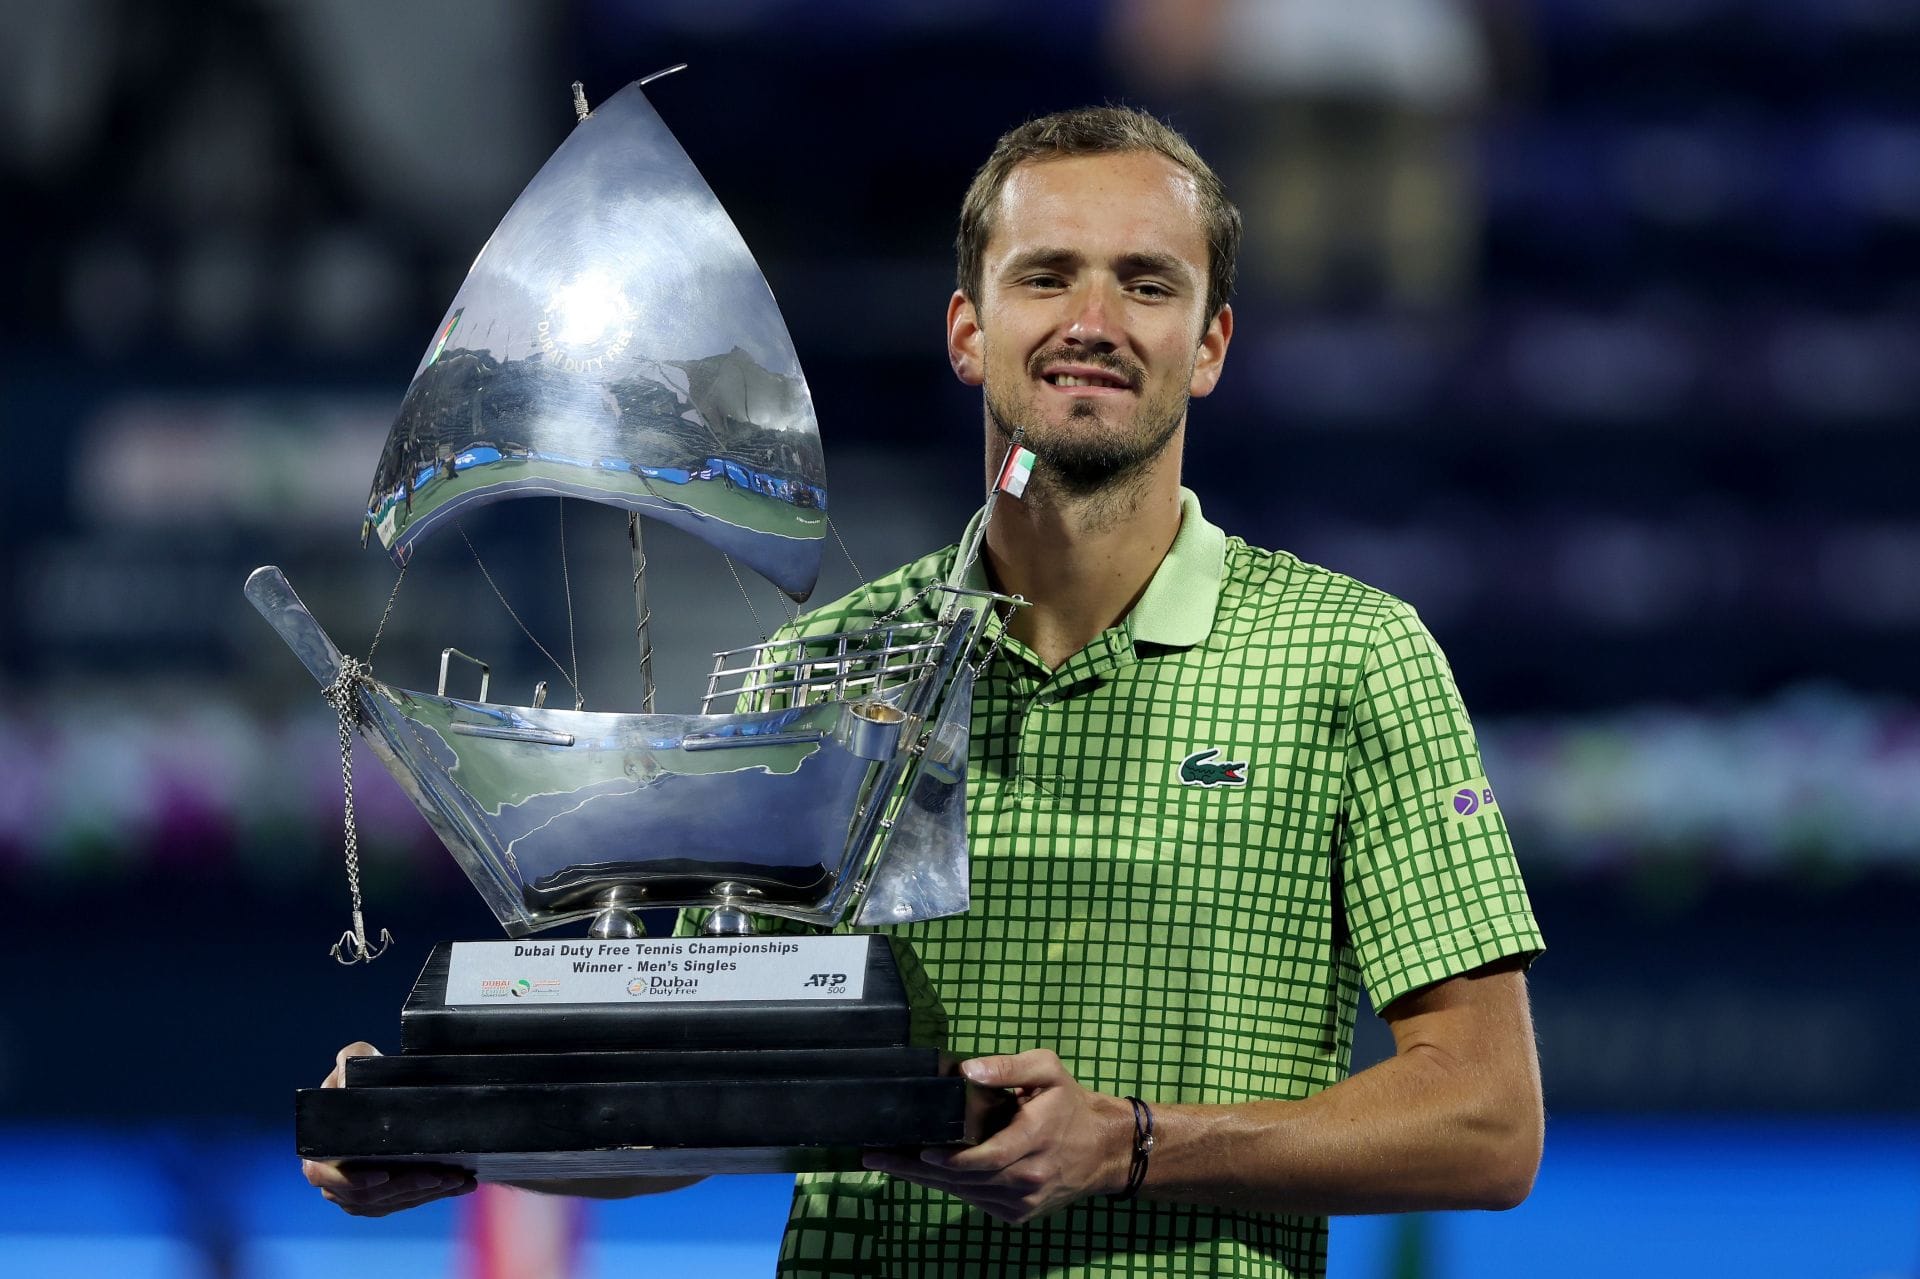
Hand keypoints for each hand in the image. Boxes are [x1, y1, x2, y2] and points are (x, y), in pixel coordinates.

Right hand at [301, 1042, 476, 1216]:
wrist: (380, 1093)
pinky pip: (406, 1202)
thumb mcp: (354, 1060)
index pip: (326, 1177)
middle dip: (407, 1187)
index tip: (384, 1174)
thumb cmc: (363, 1076)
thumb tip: (346, 1078)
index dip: (353, 1181)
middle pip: (369, 1195)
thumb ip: (348, 1062)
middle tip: (439, 1176)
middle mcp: (334, 1181)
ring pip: (392, 1202)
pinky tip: (460, 1185)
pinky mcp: (382, 1198)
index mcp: (319, 1152)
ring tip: (457, 1180)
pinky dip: (434, 1195)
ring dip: (426, 1194)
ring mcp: (357, 1194)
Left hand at [863, 1049, 1130, 1223]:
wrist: (1103, 1150)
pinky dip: (952, 1187)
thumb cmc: (1070, 1104)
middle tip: (877, 1158)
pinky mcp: (1018, 1214)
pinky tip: (926, 1173)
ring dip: (926, 1180)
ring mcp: (1022, 1201)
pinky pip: (976, 1200)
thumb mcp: (1048, 1070)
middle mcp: (1027, 1177)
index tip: (920, 1149)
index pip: (985, 1157)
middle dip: (917, 1169)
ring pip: (965, 1193)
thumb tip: (967, 1070)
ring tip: (889, 1164)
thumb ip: (1009, 1067)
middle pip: (964, 1179)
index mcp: (1035, 1140)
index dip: (950, 1159)